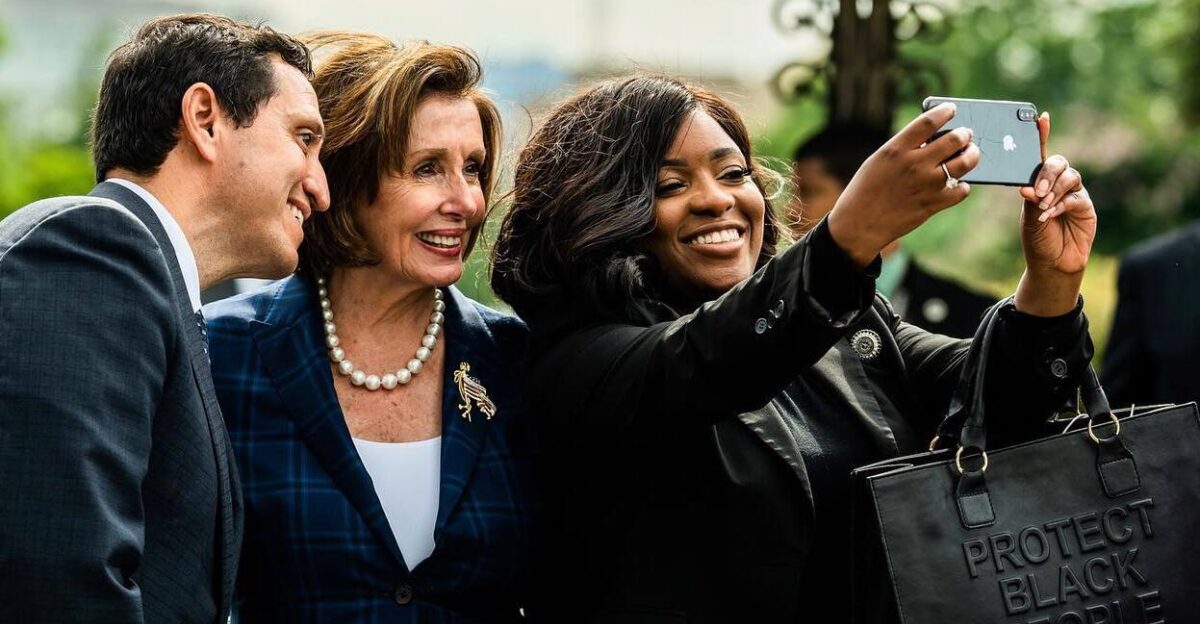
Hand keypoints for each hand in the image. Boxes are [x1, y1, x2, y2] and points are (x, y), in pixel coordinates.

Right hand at [827, 103, 981, 266]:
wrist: (858, 224)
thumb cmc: (866, 190)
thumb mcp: (879, 161)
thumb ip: (904, 149)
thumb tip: (935, 141)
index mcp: (896, 149)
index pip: (928, 121)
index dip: (945, 112)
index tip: (951, 109)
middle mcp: (914, 164)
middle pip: (954, 139)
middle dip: (964, 134)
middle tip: (966, 134)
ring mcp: (926, 185)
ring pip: (965, 162)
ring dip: (972, 155)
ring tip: (970, 153)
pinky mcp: (933, 204)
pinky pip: (961, 190)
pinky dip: (962, 186)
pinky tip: (957, 184)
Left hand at [1014, 112, 1096, 315]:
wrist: (1052, 262)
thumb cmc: (1037, 238)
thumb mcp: (1028, 217)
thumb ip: (1031, 199)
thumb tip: (1027, 186)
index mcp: (1039, 181)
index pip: (1041, 155)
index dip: (1042, 135)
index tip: (1040, 118)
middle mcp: (1058, 183)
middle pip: (1058, 162)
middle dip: (1047, 173)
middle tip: (1036, 191)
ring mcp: (1073, 192)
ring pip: (1069, 177)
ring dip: (1054, 190)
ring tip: (1043, 207)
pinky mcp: (1085, 205)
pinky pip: (1075, 197)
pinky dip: (1061, 205)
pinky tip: (1050, 215)